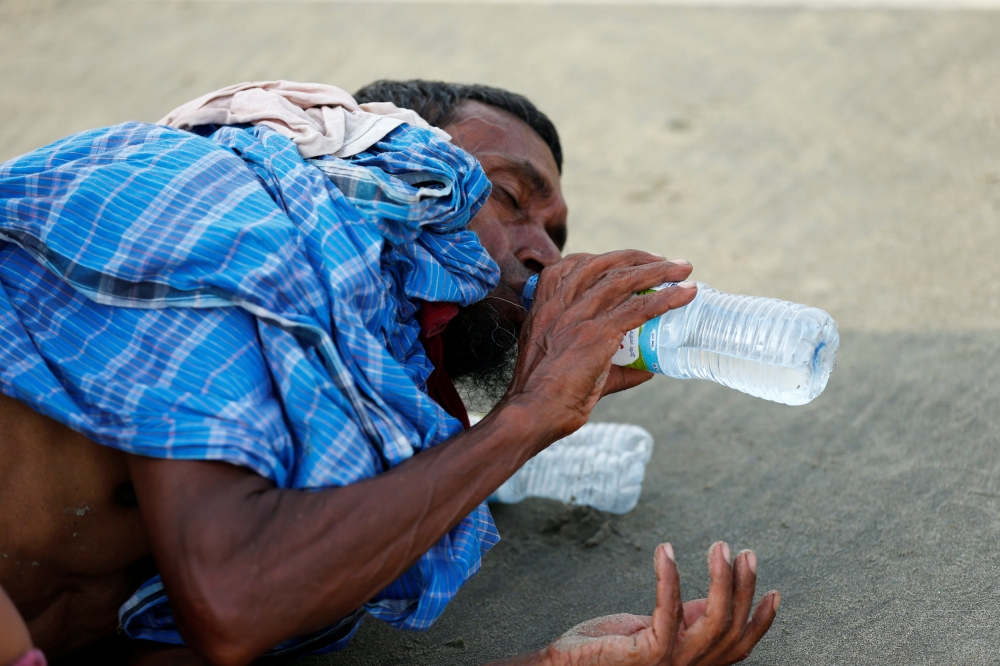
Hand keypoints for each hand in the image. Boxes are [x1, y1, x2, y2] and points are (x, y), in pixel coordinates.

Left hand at [493, 542, 778, 665]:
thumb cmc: (604, 648)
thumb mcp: (652, 632)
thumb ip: (682, 621)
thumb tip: (708, 600)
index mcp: (693, 664)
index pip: (738, 646)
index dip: (760, 622)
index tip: (774, 591)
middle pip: (731, 630)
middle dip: (743, 588)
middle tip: (744, 551)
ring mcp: (669, 665)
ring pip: (713, 622)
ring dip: (721, 580)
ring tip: (719, 546)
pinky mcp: (647, 654)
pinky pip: (668, 612)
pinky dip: (671, 578)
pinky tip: (667, 551)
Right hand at [502, 251, 695, 440]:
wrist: (533, 412)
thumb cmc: (546, 395)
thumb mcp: (567, 364)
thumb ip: (609, 363)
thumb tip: (646, 368)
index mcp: (543, 306)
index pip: (572, 265)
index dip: (605, 259)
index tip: (631, 262)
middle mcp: (559, 303)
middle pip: (603, 264)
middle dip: (637, 258)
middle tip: (666, 263)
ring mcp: (577, 316)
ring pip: (623, 280)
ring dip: (658, 271)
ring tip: (683, 269)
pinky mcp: (596, 333)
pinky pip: (638, 308)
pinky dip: (666, 298)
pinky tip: (685, 294)